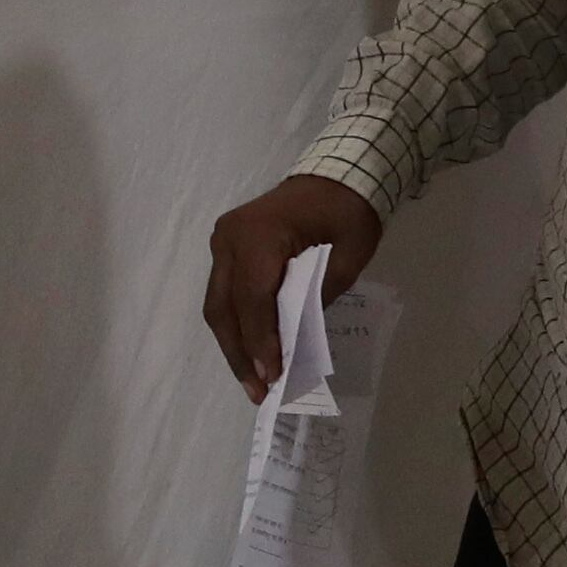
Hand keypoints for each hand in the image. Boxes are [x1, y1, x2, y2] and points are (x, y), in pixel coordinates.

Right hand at [201, 174, 387, 396]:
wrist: (336, 175)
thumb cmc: (348, 214)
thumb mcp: (345, 260)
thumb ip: (314, 300)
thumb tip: (293, 346)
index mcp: (259, 236)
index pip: (253, 300)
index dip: (261, 342)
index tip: (273, 377)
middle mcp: (230, 238)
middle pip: (225, 308)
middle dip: (239, 353)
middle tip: (257, 391)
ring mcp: (223, 241)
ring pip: (218, 304)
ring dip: (233, 344)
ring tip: (252, 380)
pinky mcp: (226, 247)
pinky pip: (224, 292)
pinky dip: (237, 323)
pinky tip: (250, 350)